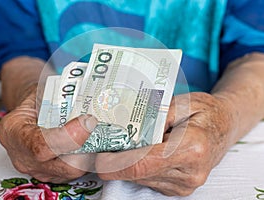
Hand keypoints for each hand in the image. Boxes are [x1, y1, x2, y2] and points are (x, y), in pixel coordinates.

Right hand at [0, 86, 97, 182]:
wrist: (31, 110)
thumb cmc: (37, 97)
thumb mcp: (43, 88)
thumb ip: (61, 95)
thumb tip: (90, 96)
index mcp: (14, 131)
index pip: (41, 146)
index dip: (69, 137)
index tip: (89, 121)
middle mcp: (23, 157)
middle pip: (62, 165)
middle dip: (87, 148)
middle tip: (99, 127)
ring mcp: (37, 170)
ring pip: (73, 171)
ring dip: (90, 154)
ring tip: (99, 133)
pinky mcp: (52, 175)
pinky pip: (74, 172)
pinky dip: (87, 158)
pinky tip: (93, 142)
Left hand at [95, 92, 235, 195]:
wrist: (225, 126)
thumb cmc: (204, 111)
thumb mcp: (181, 102)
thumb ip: (155, 115)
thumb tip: (127, 129)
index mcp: (192, 148)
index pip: (144, 164)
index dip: (116, 164)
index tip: (97, 158)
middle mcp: (190, 172)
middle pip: (138, 173)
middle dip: (115, 162)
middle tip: (100, 147)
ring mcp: (186, 184)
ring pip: (141, 178)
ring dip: (125, 165)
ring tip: (118, 146)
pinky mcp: (180, 188)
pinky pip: (149, 180)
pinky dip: (137, 168)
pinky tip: (137, 152)